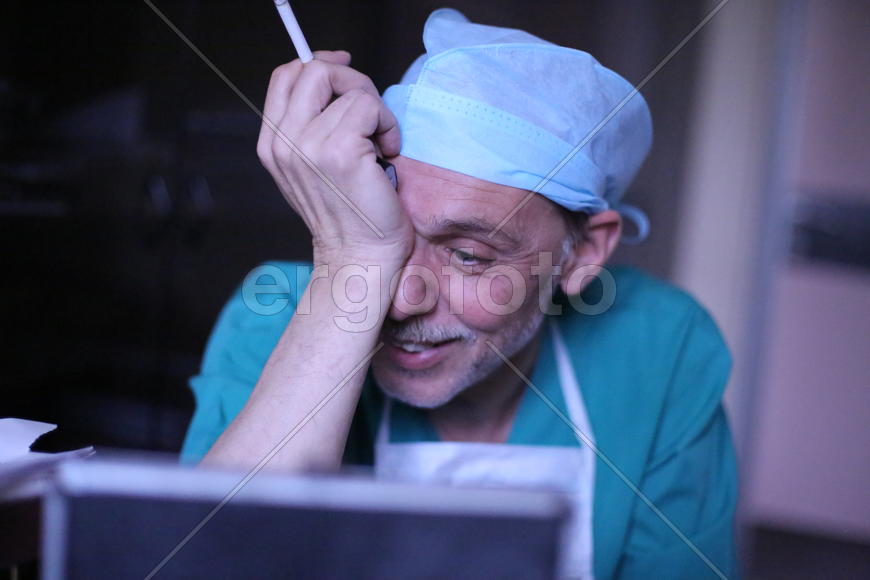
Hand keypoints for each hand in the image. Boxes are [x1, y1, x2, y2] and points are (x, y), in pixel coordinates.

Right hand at [256, 51, 412, 264]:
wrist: (360, 257)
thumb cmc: (350, 215)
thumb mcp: (314, 168)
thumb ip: (310, 126)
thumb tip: (334, 78)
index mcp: (272, 144)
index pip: (284, 76)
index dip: (318, 64)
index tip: (345, 73)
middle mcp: (283, 143)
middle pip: (312, 69)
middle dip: (352, 81)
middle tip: (371, 115)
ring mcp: (308, 146)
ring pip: (348, 87)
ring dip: (375, 110)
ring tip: (379, 143)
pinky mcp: (339, 151)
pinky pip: (369, 107)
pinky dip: (387, 125)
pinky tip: (387, 153)